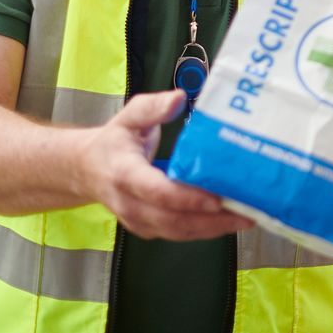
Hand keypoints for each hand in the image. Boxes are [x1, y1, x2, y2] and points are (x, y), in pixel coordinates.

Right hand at [80, 91, 254, 239]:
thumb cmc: (113, 142)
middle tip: (245, 213)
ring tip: (245, 219)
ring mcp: (138, 221)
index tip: (217, 199)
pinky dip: (204, 230)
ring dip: (212, 230)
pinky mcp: (148, 229)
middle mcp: (130, 203)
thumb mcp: (129, 117)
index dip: (188, 199)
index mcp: (125, 173)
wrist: (86, 170)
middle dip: (211, 221)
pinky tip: (227, 221)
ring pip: (178, 232)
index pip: (158, 192)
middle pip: (173, 220)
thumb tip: (178, 98)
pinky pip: (177, 234)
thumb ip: (153, 107)